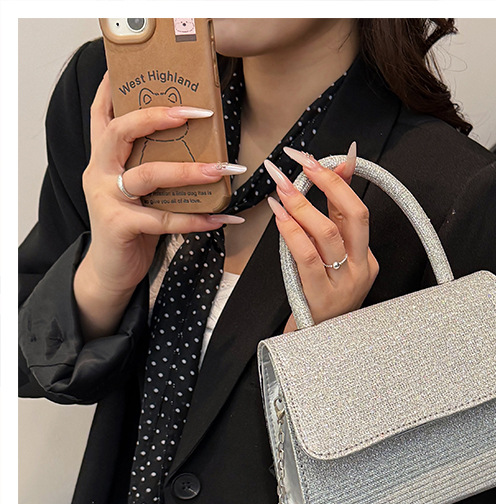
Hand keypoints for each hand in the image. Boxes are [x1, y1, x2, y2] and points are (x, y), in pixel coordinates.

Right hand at [75, 71, 245, 339]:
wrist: (110, 270)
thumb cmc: (131, 225)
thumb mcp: (136, 191)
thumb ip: (150, 166)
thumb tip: (197, 148)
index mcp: (103, 158)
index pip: (102, 115)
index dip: (113, 89)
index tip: (131, 68)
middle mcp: (99, 171)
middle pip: (122, 131)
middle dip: (159, 117)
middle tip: (198, 113)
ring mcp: (107, 198)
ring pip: (149, 174)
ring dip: (190, 171)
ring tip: (223, 169)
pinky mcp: (120, 225)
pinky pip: (163, 219)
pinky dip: (196, 219)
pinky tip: (223, 218)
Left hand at [263, 144, 378, 332]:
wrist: (315, 343)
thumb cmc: (320, 297)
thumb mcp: (332, 259)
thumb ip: (332, 217)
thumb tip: (338, 165)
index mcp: (367, 259)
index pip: (357, 211)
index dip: (339, 180)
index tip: (316, 158)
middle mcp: (360, 269)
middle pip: (354, 216)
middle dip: (327, 183)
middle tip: (301, 162)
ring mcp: (343, 284)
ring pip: (328, 234)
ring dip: (302, 204)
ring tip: (280, 185)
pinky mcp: (320, 296)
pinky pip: (307, 256)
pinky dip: (291, 231)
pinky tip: (278, 215)